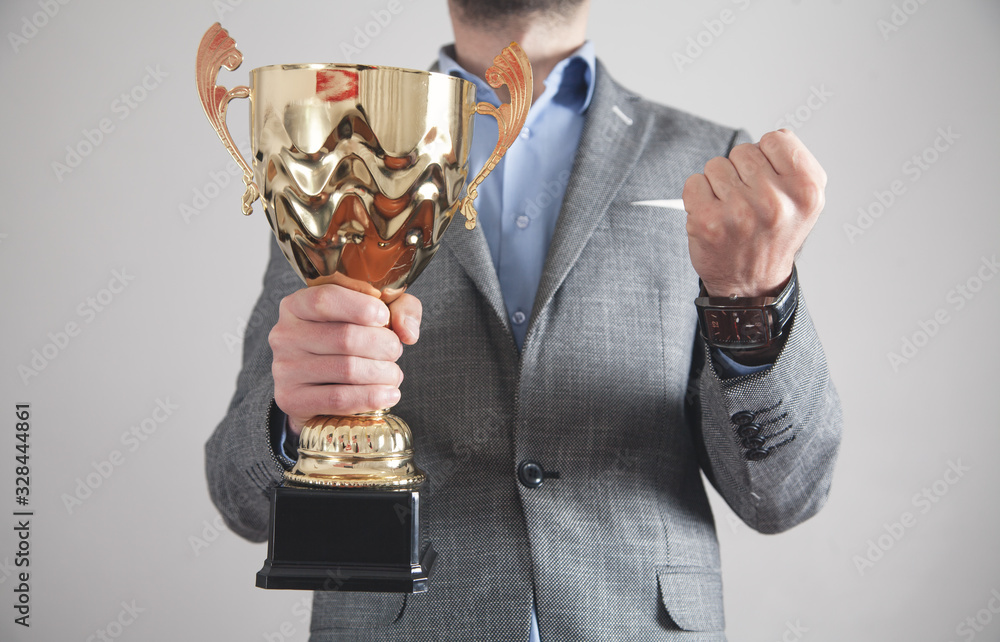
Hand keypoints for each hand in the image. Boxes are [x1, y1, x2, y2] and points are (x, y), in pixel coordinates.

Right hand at [268, 285, 421, 434]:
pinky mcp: (290, 399)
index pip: (325, 299)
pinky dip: (371, 397)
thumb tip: (407, 331)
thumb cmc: (349, 340)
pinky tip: (389, 394)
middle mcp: (284, 334)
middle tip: (395, 351)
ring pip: (346, 369)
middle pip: (344, 337)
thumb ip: (399, 308)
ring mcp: (284, 368)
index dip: (361, 307)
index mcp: (297, 304)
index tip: (384, 318)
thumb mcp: (375, 313)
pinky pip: (338, 399)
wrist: (319, 387)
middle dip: (383, 345)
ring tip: (393, 374)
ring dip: (383, 372)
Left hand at [682, 129, 826, 296]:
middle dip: (742, 173)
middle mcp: (775, 201)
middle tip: (749, 204)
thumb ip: (796, 161)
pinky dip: (698, 196)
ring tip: (733, 213)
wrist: (752, 283)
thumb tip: (776, 137)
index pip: (776, 138)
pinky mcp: (708, 221)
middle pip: (743, 151)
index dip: (767, 157)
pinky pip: (694, 182)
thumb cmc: (774, 234)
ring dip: (720, 185)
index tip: (770, 182)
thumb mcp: (805, 199)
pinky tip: (714, 217)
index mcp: (807, 189)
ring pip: (717, 165)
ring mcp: (740, 212)